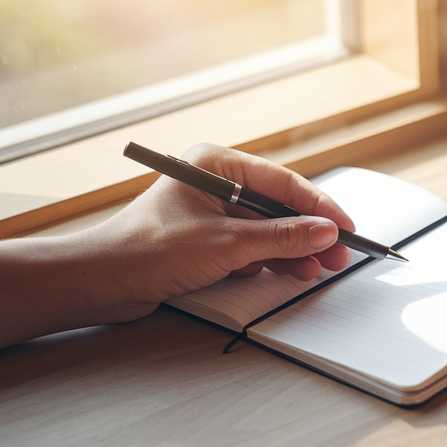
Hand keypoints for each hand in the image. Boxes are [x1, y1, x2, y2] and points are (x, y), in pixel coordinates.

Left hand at [80, 143, 354, 318]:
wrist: (100, 281)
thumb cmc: (147, 250)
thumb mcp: (228, 245)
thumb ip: (283, 238)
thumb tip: (325, 232)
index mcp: (217, 164)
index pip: (284, 183)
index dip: (320, 208)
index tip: (347, 229)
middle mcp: (214, 182)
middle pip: (278, 206)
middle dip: (308, 234)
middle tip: (337, 256)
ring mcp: (209, 211)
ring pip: (266, 229)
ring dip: (291, 251)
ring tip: (313, 270)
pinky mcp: (204, 239)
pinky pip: (249, 246)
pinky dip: (267, 260)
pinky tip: (280, 273)